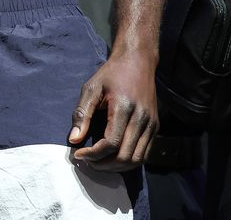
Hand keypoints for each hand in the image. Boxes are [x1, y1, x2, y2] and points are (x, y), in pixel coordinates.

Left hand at [68, 52, 157, 171]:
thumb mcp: (91, 88)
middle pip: (125, 156)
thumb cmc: (112, 74)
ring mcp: (151, 125)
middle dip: (104, 164)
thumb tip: (74, 139)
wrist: (138, 62)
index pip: (111, 142)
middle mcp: (142, 119)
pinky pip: (145, 154)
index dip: (94, 154)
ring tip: (99, 162)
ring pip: (137, 159)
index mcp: (124, 108)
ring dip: (117, 167)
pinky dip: (129, 161)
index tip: (79, 154)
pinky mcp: (155, 128)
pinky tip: (113, 157)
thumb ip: (82, 114)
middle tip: (88, 161)